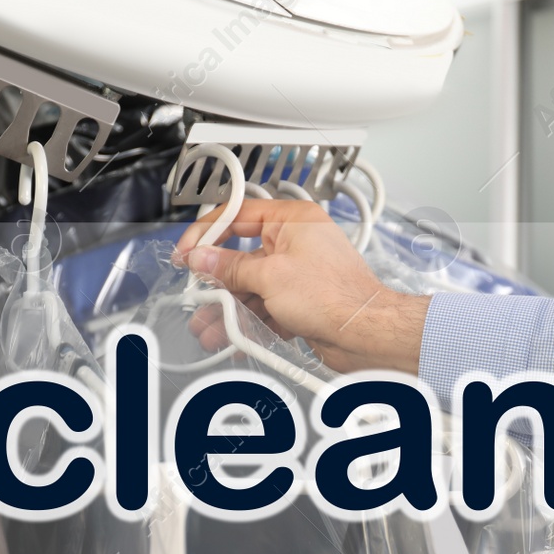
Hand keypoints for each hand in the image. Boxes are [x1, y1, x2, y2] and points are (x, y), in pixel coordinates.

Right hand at [174, 199, 429, 373]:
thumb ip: (231, 268)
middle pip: (242, 257)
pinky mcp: (301, 302)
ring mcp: (298, 274)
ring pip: (252, 288)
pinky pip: (266, 308)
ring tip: (209, 326)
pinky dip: (249, 322)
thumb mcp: (270, 276)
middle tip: (196, 295)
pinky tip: (234, 337)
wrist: (366, 333)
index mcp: (292, 221)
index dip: (208, 233)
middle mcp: (296, 243)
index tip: (187, 252)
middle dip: (216, 282)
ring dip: (229, 309)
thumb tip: (203, 259)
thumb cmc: (336, 296)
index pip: (238, 216)